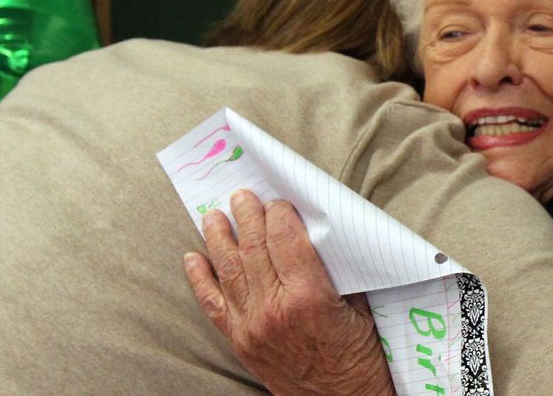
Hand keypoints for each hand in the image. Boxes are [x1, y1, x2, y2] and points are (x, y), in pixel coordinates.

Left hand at [183, 190, 394, 395]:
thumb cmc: (359, 356)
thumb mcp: (359, 307)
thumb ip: (334, 270)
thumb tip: (314, 234)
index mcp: (309, 296)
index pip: (285, 238)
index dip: (279, 213)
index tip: (278, 202)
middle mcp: (275, 308)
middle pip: (253, 248)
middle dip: (247, 216)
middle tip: (242, 196)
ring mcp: (252, 326)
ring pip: (229, 270)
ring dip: (219, 238)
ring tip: (214, 216)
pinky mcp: (240, 341)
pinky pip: (213, 304)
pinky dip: (200, 279)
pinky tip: (193, 258)